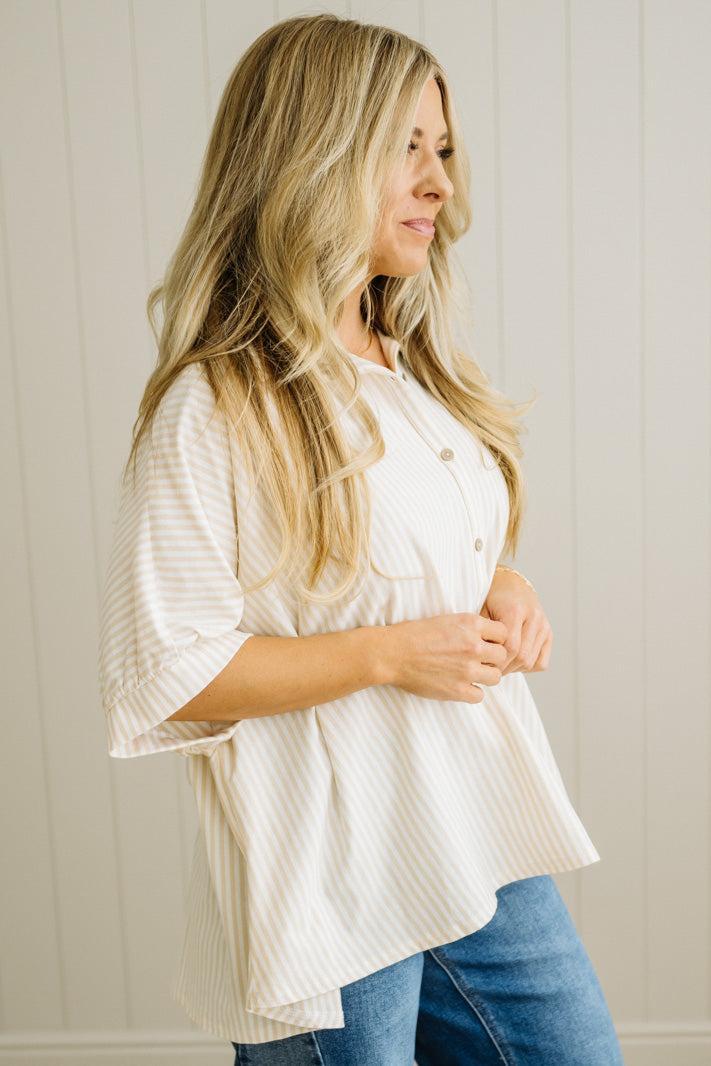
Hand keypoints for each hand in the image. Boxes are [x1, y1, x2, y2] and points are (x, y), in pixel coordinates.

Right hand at [381, 612, 508, 702]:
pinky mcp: (457, 689)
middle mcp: (473, 646)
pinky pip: (480, 695)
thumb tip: (487, 637)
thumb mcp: (446, 619)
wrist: (392, 653)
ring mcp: (467, 669)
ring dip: (486, 676)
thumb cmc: (414, 634)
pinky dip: (472, 692)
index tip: (486, 643)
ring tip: (471, 673)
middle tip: (478, 660)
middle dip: (492, 658)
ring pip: (496, 677)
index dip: (496, 639)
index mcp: (471, 624)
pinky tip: (461, 685)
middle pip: (502, 656)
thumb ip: (470, 627)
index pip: (504, 633)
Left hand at [481, 569, 552, 673]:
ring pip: (531, 661)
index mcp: (516, 610)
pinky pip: (541, 662)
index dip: (497, 660)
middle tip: (490, 670)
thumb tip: (481, 661)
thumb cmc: (491, 598)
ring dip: (514, 669)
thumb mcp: (482, 611)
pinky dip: (528, 667)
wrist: (510, 585)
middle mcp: (534, 617)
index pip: (510, 646)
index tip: (484, 665)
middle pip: (522, 656)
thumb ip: (483, 634)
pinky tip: (514, 662)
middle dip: (505, 668)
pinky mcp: (548, 633)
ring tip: (500, 666)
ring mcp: (544, 626)